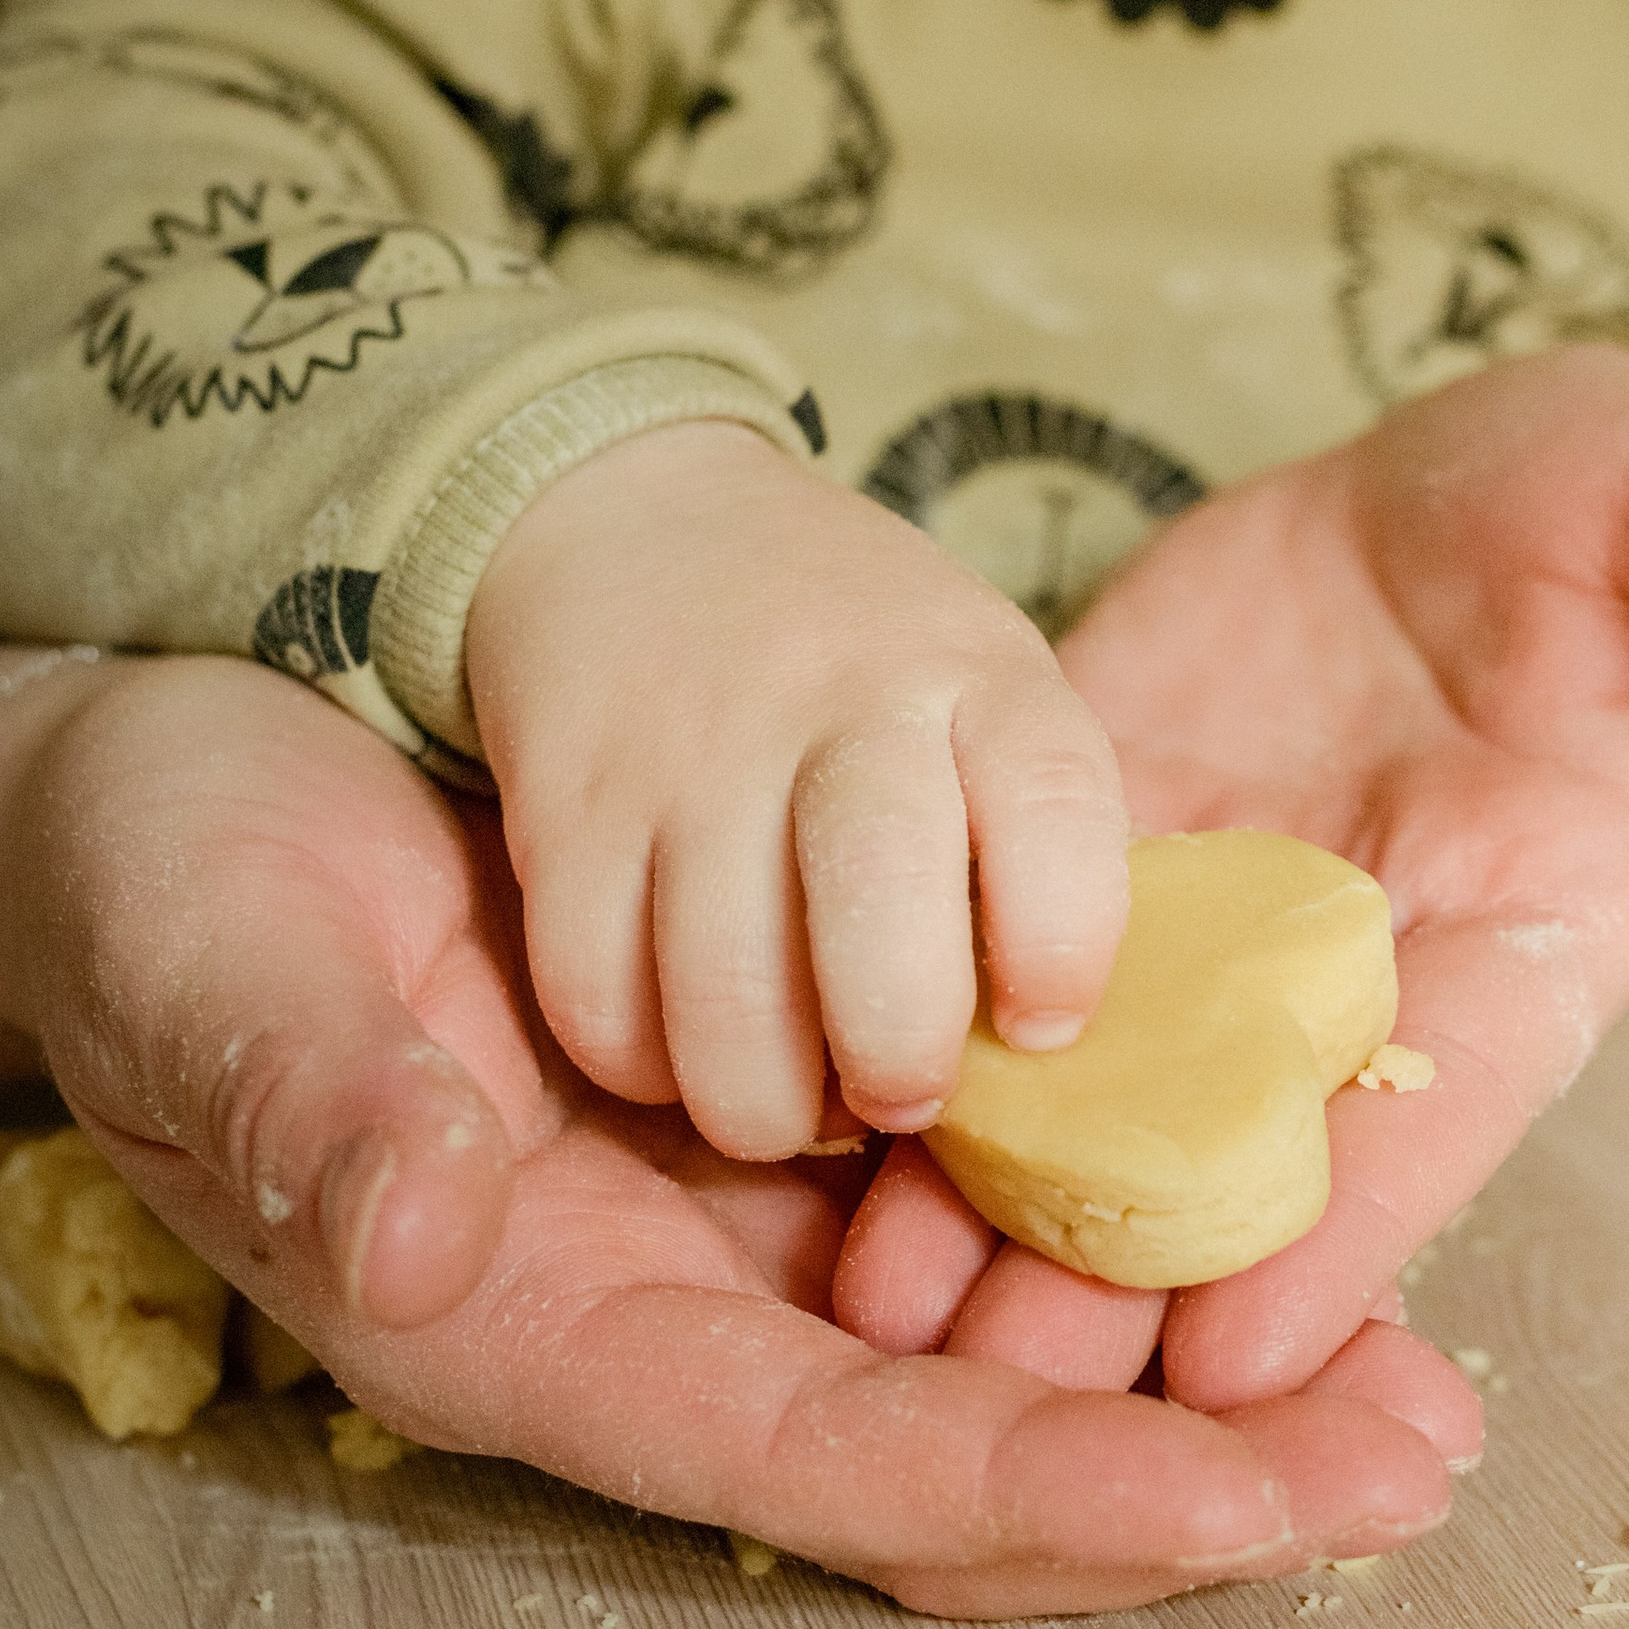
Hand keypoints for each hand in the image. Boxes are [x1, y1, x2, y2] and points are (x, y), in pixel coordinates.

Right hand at [0, 653, 1460, 1614]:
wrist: (186, 788)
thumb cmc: (172, 893)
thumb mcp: (218, 973)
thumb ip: (310, 1110)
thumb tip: (415, 1246)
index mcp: (546, 1328)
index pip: (824, 1467)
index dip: (1032, 1498)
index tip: (1241, 1506)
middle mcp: (678, 1310)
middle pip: (967, 1461)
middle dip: (1198, 1483)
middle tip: (1428, 1462)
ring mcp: (751, 1222)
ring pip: (1018, 1358)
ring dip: (1220, 1381)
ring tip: (1435, 1396)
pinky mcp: (801, 1114)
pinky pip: (1005, 1211)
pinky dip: (1151, 1225)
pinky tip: (1299, 1198)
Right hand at [466, 423, 1130, 1154]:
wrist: (639, 525)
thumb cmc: (854, 658)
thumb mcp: (976, 687)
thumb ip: (1019, 837)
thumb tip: (1039, 1050)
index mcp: (974, 673)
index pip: (1054, 801)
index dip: (1065, 946)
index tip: (1042, 1028)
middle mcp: (836, 700)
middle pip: (880, 896)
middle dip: (900, 1050)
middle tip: (903, 1096)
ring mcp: (688, 754)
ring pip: (721, 989)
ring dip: (767, 1102)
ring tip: (796, 1103)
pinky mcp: (563, 812)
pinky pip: (596, 998)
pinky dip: (646, 1068)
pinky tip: (687, 1052)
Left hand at [829, 351, 1628, 1407]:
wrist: (1430, 507)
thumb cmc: (1597, 504)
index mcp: (1549, 926)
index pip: (1461, 1096)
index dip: (1361, 1219)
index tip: (1244, 1342)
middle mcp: (1385, 996)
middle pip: (1274, 1179)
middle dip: (1154, 1310)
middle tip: (1006, 1427)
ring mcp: (1231, 971)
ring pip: (1129, 1144)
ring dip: (1021, 1255)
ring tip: (880, 1349)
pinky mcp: (1103, 920)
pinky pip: (1021, 1043)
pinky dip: (942, 1128)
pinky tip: (827, 1199)